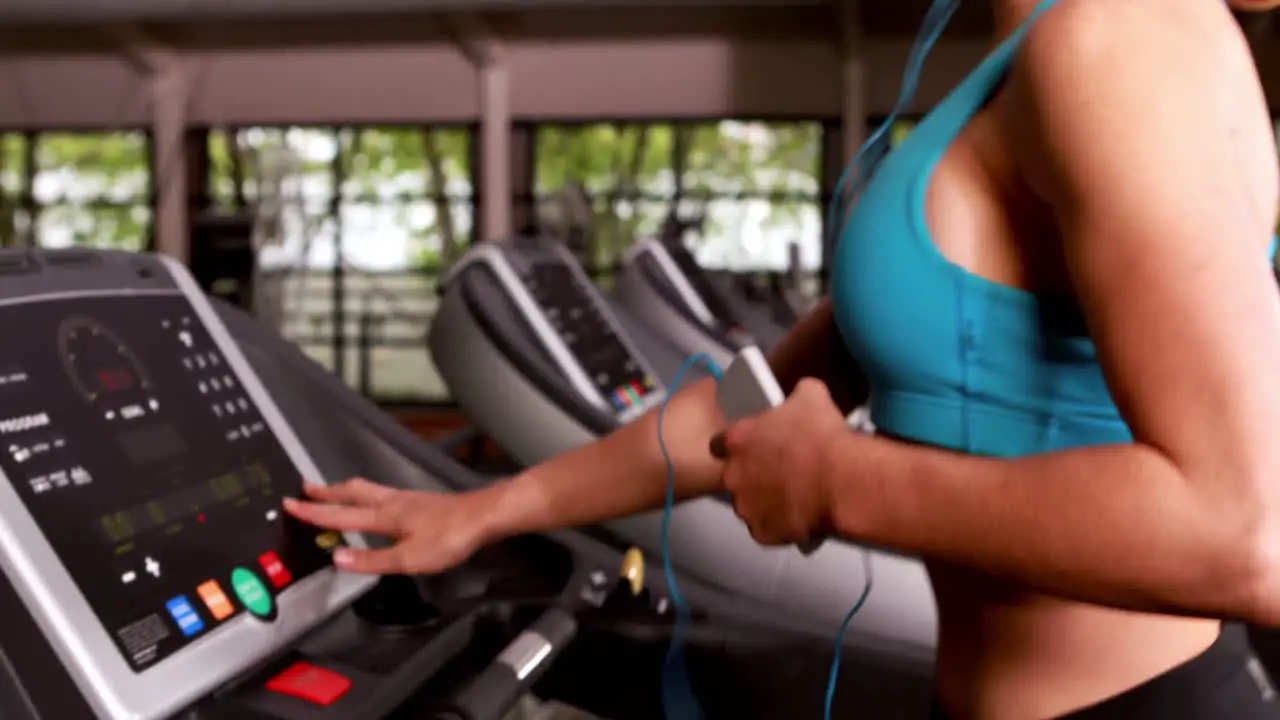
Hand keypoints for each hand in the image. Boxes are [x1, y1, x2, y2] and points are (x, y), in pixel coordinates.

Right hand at [283, 478, 500, 574]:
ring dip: (346, 490)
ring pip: (369, 490)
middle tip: (305, 488)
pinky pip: (384, 493)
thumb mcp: (409, 558)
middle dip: (327, 492)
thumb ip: (372, 560)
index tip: (291, 504)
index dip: (314, 512)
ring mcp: (408, 499)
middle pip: (353, 493)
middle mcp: (393, 502)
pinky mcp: (422, 502)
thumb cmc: (452, 536)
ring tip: (334, 490)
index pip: (341, 514)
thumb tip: (338, 558)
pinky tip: (377, 501)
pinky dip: (368, 494)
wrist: (485, 516)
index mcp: (385, 516)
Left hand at [710, 378, 847, 546]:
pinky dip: (779, 525)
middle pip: (734, 476)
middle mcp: (734, 474)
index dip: (739, 445)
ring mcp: (745, 506)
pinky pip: (766, 529)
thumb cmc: (822, 435)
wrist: (841, 481)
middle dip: (752, 474)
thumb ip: (795, 394)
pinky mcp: (762, 532)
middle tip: (781, 472)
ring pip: (749, 505)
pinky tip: (799, 516)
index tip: (755, 446)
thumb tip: (801, 392)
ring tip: (794, 496)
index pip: (720, 443)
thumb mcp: (811, 395)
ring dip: (765, 501)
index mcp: (738, 440)